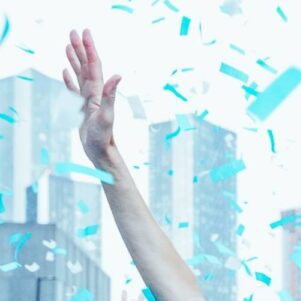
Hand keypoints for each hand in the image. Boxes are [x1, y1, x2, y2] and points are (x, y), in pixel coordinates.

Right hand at [63, 29, 120, 166]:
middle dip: (80, 48)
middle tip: (74, 32)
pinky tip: (65, 71)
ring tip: (68, 45)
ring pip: (80, 74)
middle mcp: (94, 93)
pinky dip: (70, 78)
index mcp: (98, 92)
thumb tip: (117, 75)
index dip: (89, 48)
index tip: (85, 33)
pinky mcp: (82, 108)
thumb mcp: (106, 116)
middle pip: (86, 66)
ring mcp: (88, 100)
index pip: (93, 66)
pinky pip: (74, 89)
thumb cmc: (103, 137)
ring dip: (75, 59)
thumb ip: (110, 95)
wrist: (101, 152)